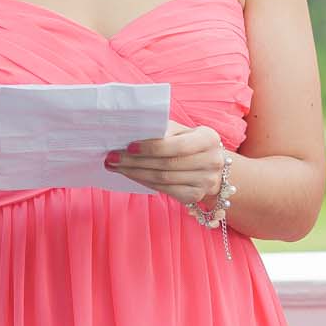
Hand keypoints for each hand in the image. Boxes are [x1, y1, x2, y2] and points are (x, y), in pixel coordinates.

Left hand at [106, 121, 225, 203]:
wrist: (213, 167)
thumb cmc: (191, 143)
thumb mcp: (183, 131)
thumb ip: (164, 130)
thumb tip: (133, 133)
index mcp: (208, 139)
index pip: (177, 145)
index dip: (151, 147)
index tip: (129, 146)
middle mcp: (211, 161)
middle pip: (167, 164)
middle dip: (136, 161)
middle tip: (113, 158)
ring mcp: (205, 181)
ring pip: (163, 179)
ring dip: (135, 173)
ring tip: (116, 167)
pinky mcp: (195, 195)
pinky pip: (165, 190)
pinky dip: (145, 182)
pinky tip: (131, 175)